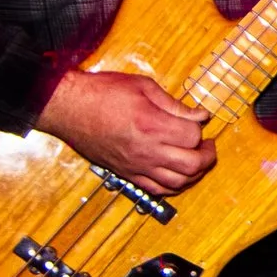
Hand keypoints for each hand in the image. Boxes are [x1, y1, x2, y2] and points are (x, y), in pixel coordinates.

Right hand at [37, 70, 216, 194]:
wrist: (68, 108)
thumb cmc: (101, 93)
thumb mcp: (143, 86)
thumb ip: (174, 104)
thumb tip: (199, 116)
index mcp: (152, 125)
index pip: (192, 137)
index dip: (200, 129)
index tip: (199, 121)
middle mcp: (146, 150)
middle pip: (191, 165)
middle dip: (207, 156)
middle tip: (208, 146)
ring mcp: (136, 165)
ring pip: (177, 183)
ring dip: (194, 174)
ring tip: (196, 160)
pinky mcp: (126, 173)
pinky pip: (156, 190)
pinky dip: (173, 186)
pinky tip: (177, 174)